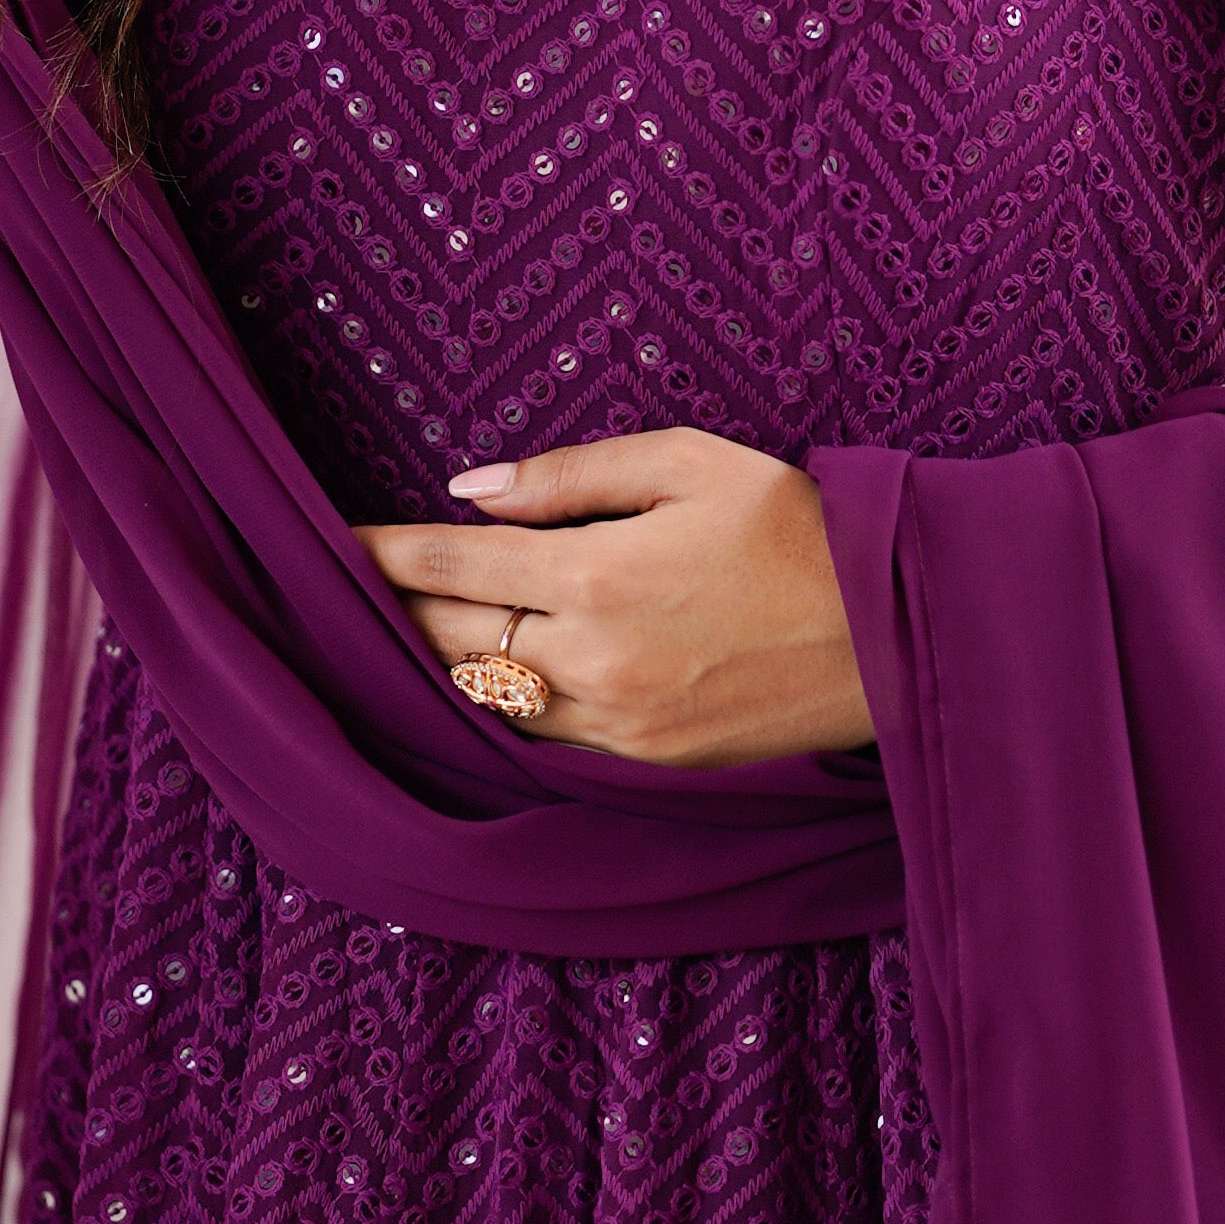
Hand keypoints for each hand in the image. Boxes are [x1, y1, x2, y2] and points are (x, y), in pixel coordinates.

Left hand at [355, 432, 876, 770]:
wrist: (892, 630)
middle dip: (389, 614)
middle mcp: (593, 659)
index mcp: (598, 575)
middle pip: (448, 642)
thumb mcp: (689, 463)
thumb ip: (570, 475)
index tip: (332, 543)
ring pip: (486, 700)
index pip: (452, 565)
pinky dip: (500, 706)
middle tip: (341, 595)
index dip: (381, 553)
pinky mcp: (644, 760)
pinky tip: (480, 681)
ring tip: (393, 637)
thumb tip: (469, 489)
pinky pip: (542, 735)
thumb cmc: (794, 526)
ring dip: (436, 667)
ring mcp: (617, 721)